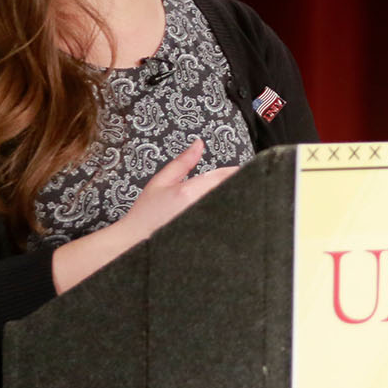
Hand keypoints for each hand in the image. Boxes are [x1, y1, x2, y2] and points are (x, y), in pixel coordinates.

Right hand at [51, 139, 236, 292]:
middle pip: (233, 194)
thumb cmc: (146, 214)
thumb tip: (199, 144)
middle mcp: (201, 210)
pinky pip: (225, 227)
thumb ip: (183, 163)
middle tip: (252, 183)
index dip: (238, 172)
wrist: (135, 244)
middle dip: (243, 188)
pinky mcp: (208, 240)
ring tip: (246, 200)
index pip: (224, 177)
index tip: (250, 168)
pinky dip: (230, 220)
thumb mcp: (161, 182)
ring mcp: (206, 227)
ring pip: (232, 211)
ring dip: (239, 204)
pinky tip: (232, 219)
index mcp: (190, 193)